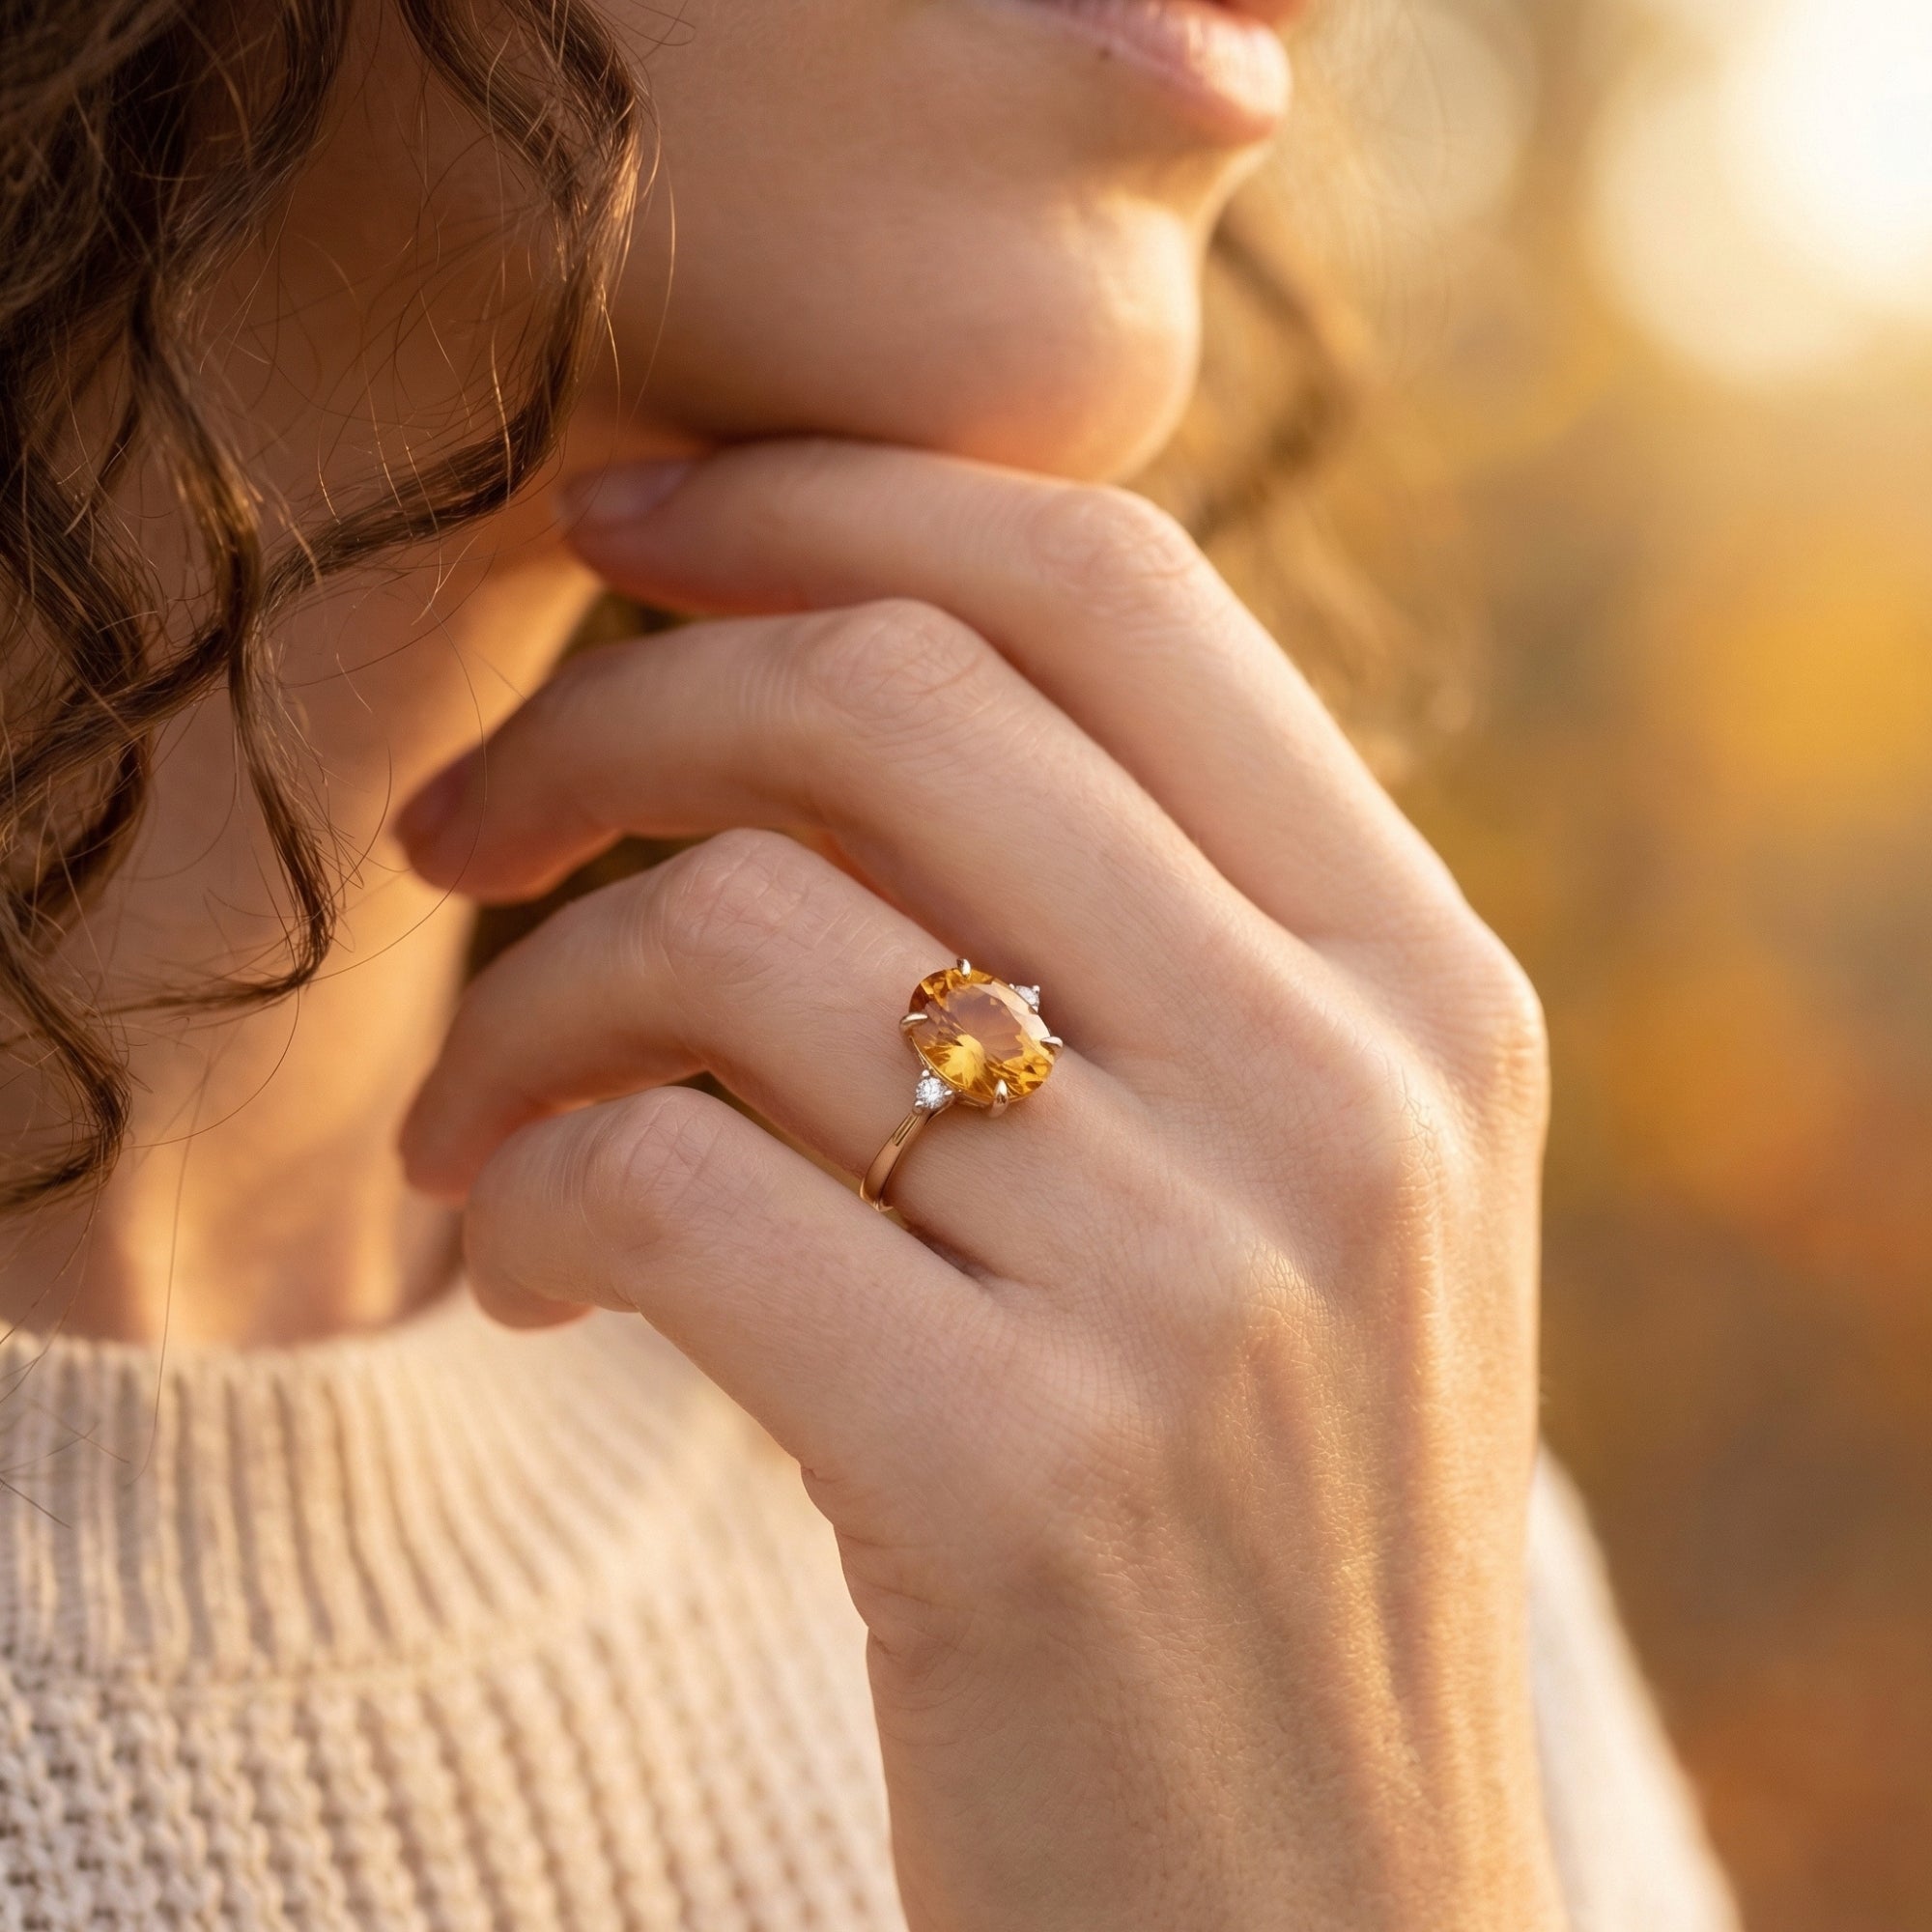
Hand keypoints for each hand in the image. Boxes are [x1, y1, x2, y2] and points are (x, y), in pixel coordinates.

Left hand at [395, 441, 1563, 1931]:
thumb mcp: (1294, 1190)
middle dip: (611, 715)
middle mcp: (1342, 1094)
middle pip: (889, 698)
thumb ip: (1145, 932)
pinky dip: (539, 1191)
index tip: (617, 528)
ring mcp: (1197, 1285)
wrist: (1318, 1930)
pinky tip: (541, 1266)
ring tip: (485, 1122)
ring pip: (737, 932)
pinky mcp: (1018, 1481)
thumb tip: (825, 678)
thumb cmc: (1263, 1521)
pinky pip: (668, 1178)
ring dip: (528, 1005)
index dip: (828, 494)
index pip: (1105, 583)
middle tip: (463, 823)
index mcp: (1426, 985)